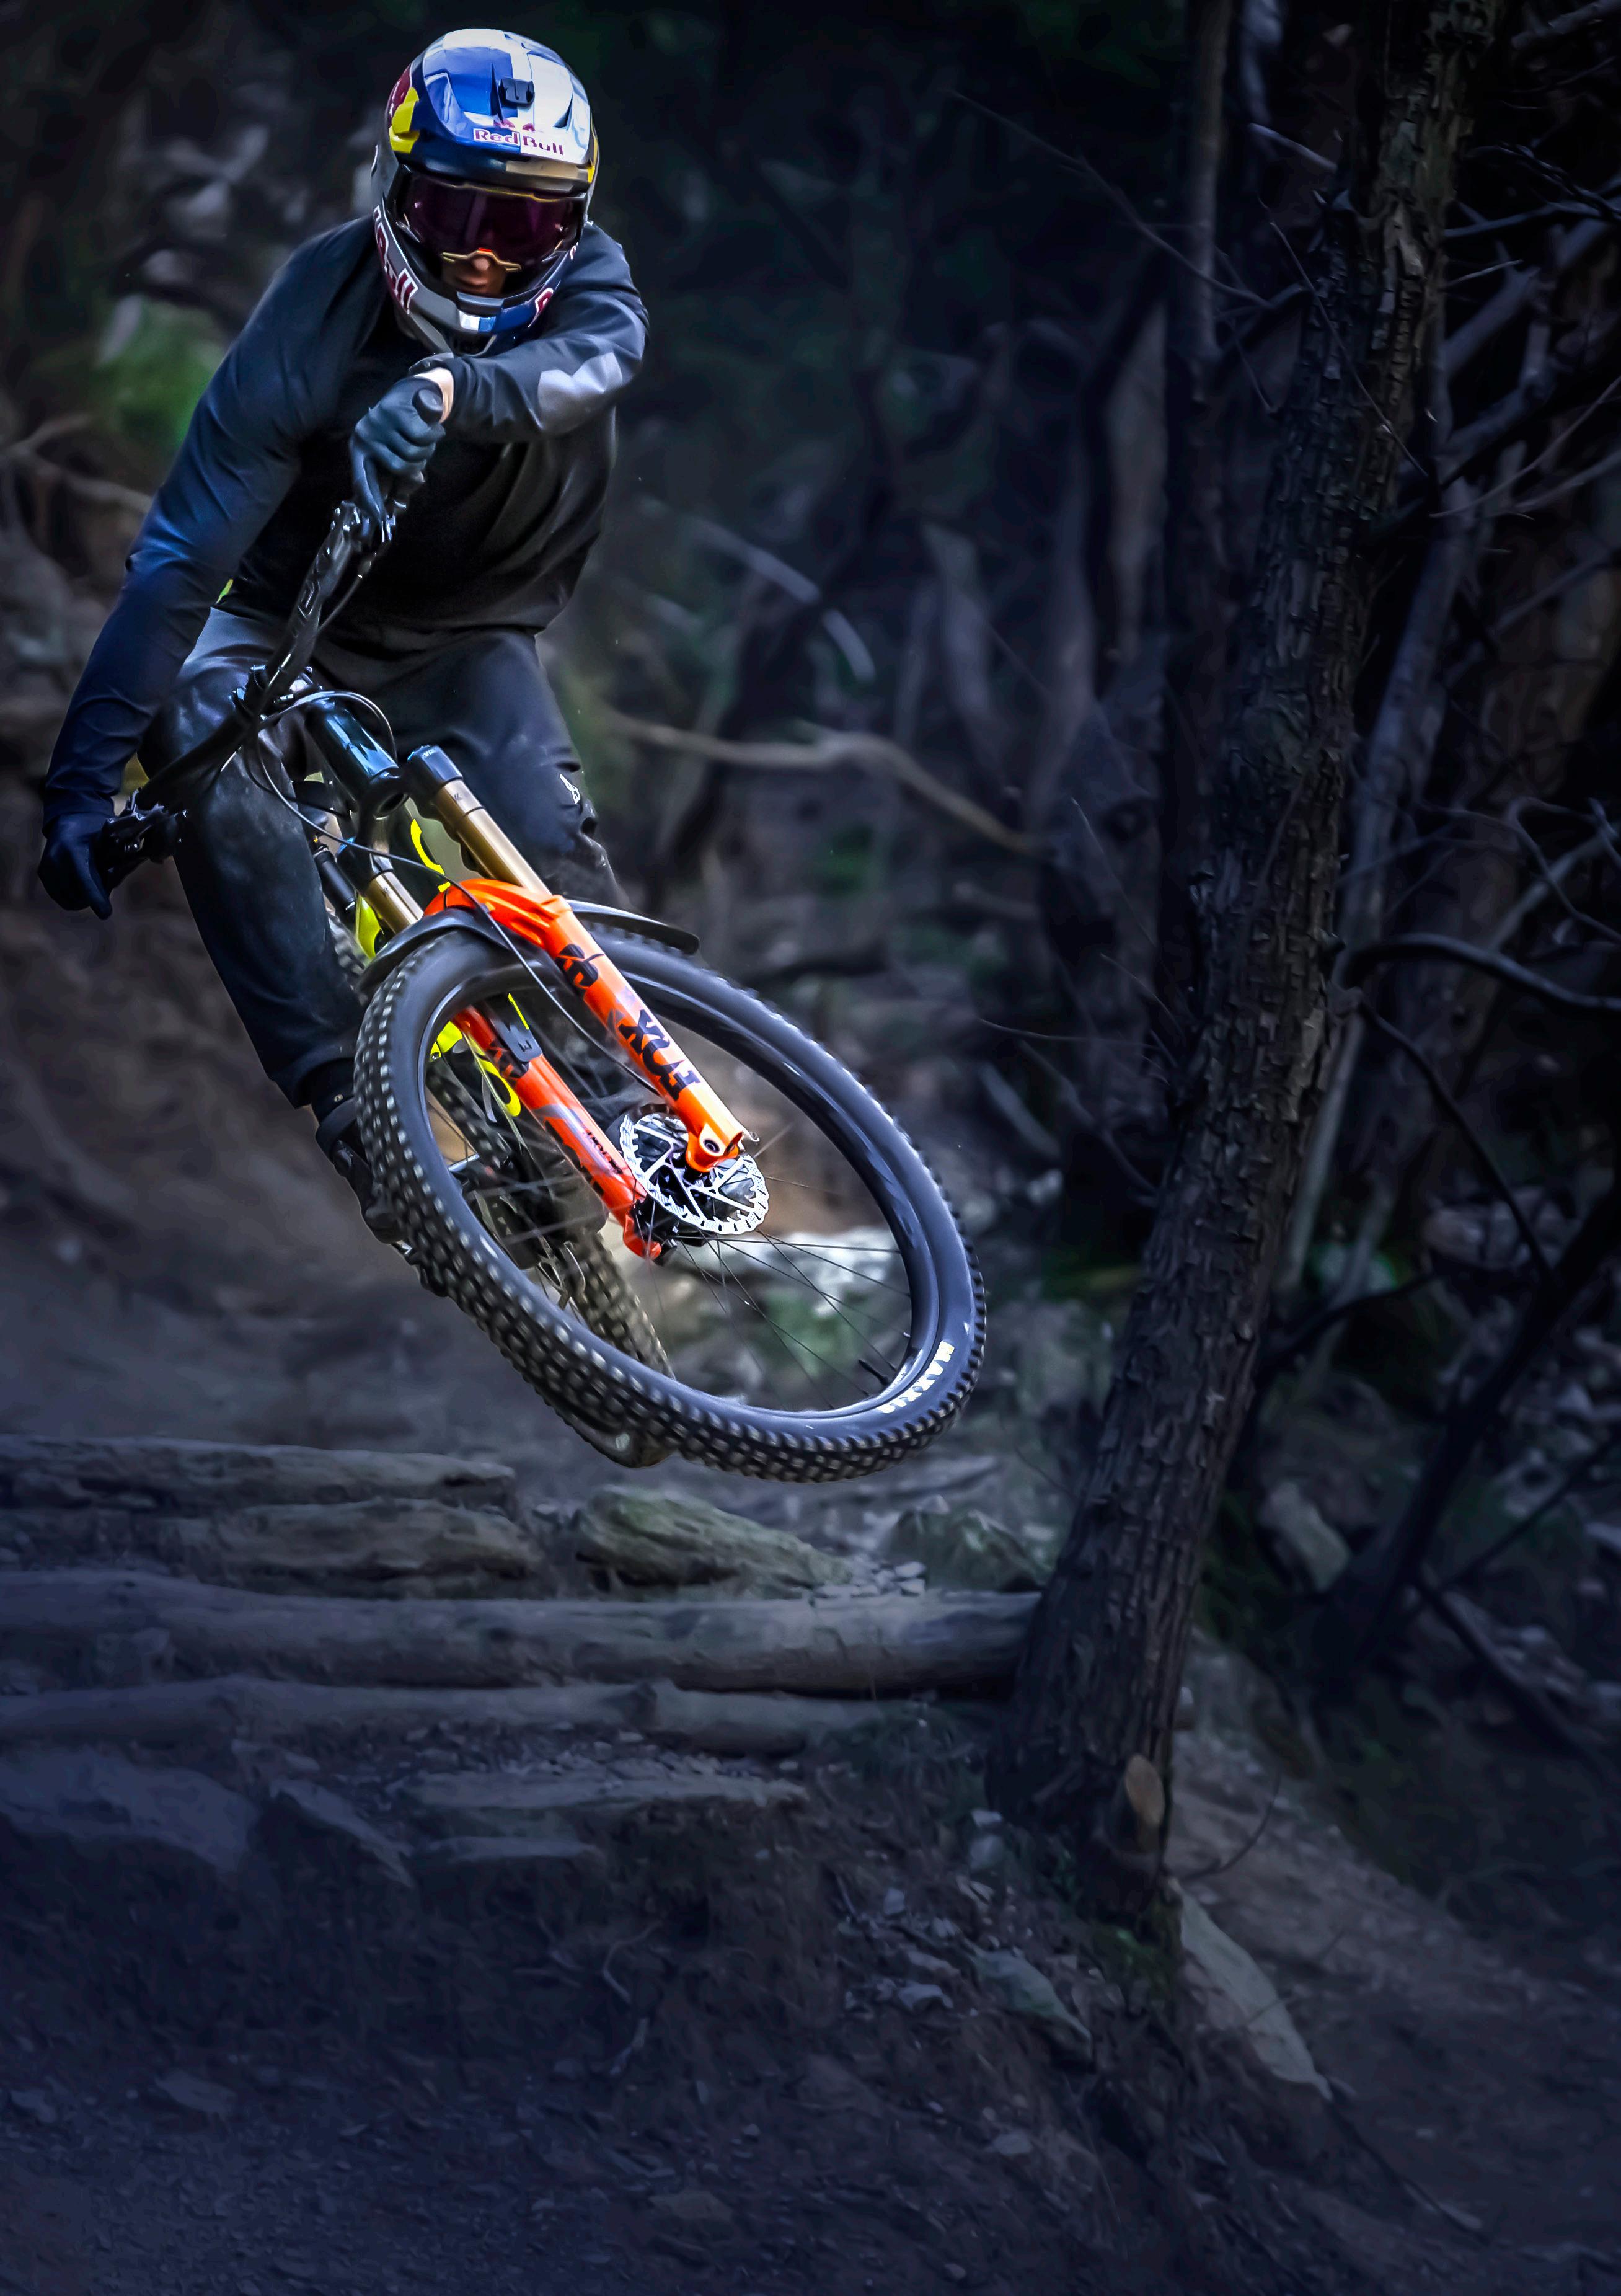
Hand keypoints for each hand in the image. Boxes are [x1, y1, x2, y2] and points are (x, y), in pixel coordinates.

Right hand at [38, 810, 112, 919]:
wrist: (69, 820)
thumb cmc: (94, 831)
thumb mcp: (108, 842)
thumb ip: (115, 864)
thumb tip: (120, 888)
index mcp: (73, 849)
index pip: (84, 879)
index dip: (95, 898)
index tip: (106, 914)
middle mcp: (55, 859)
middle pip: (79, 894)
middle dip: (96, 896)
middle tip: (106, 881)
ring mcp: (46, 868)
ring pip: (70, 900)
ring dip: (85, 899)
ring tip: (93, 880)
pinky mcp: (43, 874)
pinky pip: (62, 898)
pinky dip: (75, 897)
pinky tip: (82, 884)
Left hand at [349, 374, 447, 525]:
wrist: (413, 394)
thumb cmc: (402, 430)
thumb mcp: (397, 453)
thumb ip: (398, 475)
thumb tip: (398, 505)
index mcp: (360, 449)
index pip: (361, 478)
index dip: (371, 497)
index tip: (378, 516)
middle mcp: (365, 435)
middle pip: (398, 467)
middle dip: (417, 465)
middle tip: (423, 456)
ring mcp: (379, 423)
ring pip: (412, 452)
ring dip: (428, 449)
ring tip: (428, 439)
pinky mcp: (395, 411)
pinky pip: (422, 436)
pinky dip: (434, 435)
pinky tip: (435, 429)